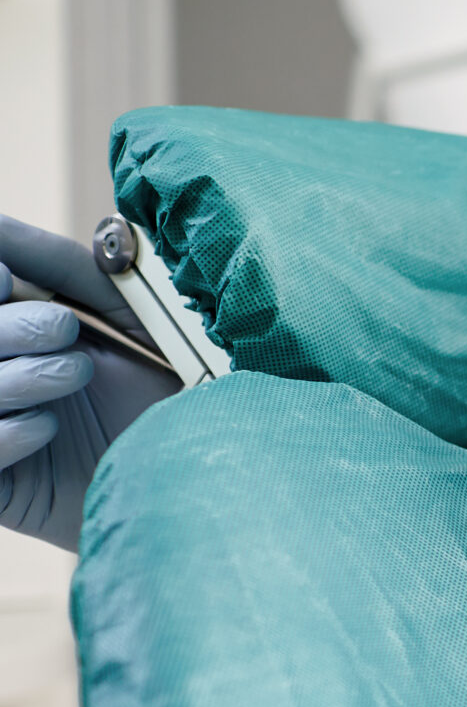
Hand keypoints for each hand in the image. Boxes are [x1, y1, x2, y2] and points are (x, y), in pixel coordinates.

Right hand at [0, 216, 178, 550]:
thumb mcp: (133, 320)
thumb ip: (75, 270)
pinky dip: (7, 433)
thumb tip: (4, 227)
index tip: (5, 279)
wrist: (205, 479)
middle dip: (10, 325)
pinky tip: (50, 431)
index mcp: (15, 332)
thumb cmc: (174, 395)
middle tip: (66, 334)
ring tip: (76, 377)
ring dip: (20, 375)